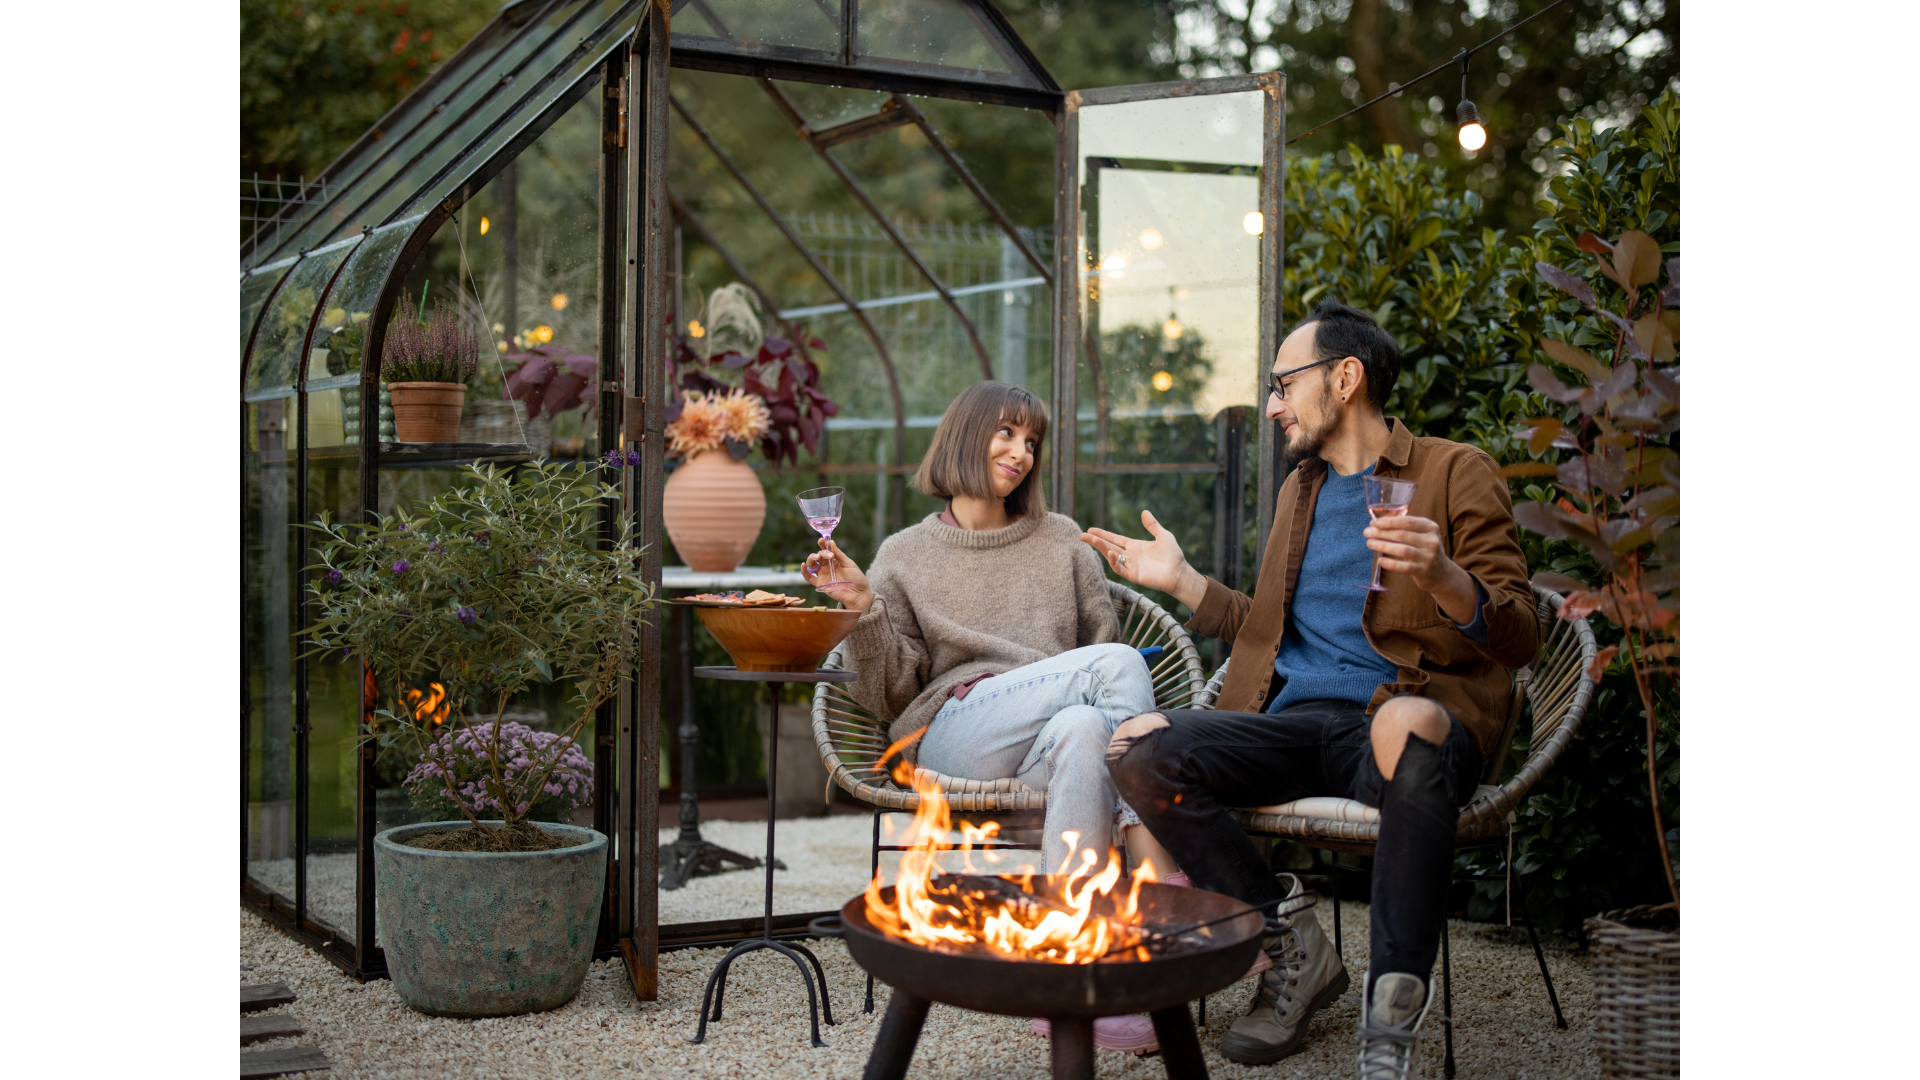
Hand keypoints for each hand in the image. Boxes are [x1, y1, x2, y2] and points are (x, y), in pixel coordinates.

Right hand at [802, 538, 873, 614]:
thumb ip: (839, 554)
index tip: (822, 540)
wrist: (858, 594)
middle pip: (819, 556)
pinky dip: (804, 571)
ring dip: (812, 558)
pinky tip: (803, 565)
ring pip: (812, 564)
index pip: (826, 550)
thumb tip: (831, 542)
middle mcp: (828, 566)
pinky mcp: (820, 583)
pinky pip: (809, 577)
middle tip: (829, 555)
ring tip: (817, 557)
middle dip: (821, 553)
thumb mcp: (849, 564)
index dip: (823, 544)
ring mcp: (823, 574)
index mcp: (835, 560)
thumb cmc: (856, 578)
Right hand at [1081, 510, 1208, 611]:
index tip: (1090, 530)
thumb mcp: (1163, 536)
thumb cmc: (1173, 556)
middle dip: (1095, 541)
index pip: (1115, 539)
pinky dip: (1113, 561)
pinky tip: (1109, 552)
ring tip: (1091, 539)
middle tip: (1081, 535)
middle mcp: (1130, 555)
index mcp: (1135, 546)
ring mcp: (1130, 566)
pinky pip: (1119, 568)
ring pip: (1111, 556)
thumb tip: (1144, 512)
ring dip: (1101, 548)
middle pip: (1108, 546)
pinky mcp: (1133, 575)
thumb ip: (1152, 525)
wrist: (1179, 573)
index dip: (1103, 534)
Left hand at [1364, 514, 1477, 622]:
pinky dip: (1391, 563)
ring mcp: (1428, 556)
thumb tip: (1375, 524)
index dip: (1389, 522)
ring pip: (1402, 549)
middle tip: (1367, 533)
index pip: (1407, 521)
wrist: (1442, 574)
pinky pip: (1404, 567)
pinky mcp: (1423, 571)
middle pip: (1402, 535)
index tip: (1374, 523)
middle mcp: (1431, 541)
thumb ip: (1403, 529)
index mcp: (1430, 527)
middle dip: (1381, 533)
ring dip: (1383, 545)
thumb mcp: (1421, 536)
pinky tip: (1380, 561)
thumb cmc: (1424, 551)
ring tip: (1369, 543)